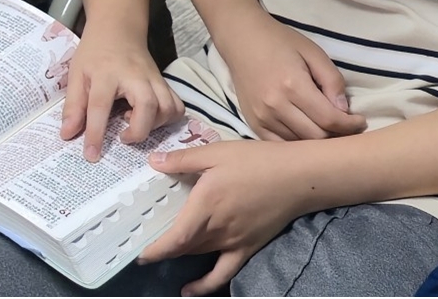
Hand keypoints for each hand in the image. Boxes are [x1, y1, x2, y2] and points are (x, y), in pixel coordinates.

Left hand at [59, 24, 183, 160]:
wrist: (117, 31)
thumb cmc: (94, 54)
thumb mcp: (76, 75)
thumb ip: (73, 106)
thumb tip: (67, 135)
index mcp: (106, 74)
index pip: (100, 106)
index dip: (95, 133)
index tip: (91, 155)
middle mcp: (135, 77)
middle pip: (147, 106)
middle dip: (138, 130)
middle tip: (122, 138)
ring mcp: (154, 79)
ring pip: (167, 107)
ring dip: (154, 125)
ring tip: (134, 124)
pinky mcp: (165, 83)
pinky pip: (177, 105)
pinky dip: (168, 118)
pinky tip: (151, 119)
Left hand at [139, 140, 306, 294]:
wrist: (298, 177)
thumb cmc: (256, 161)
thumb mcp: (216, 152)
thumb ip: (183, 160)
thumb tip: (153, 161)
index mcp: (206, 205)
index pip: (177, 237)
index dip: (156, 249)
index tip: (138, 252)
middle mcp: (218, 229)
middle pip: (184, 248)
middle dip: (162, 250)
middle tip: (143, 245)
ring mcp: (234, 242)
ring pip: (198, 256)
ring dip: (179, 256)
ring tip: (162, 254)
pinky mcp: (248, 248)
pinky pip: (224, 272)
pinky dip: (206, 285)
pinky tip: (191, 291)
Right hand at [213, 10, 364, 141]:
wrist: (241, 39)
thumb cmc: (279, 42)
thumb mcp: (313, 53)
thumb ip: (332, 81)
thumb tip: (344, 110)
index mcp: (292, 85)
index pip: (330, 119)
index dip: (351, 125)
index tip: (360, 121)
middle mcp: (275, 105)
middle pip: (316, 137)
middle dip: (338, 135)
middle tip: (346, 127)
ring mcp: (261, 117)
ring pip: (299, 144)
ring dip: (318, 141)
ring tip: (327, 129)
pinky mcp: (252, 123)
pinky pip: (279, 145)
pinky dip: (296, 144)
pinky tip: (306, 133)